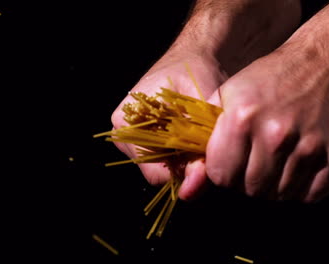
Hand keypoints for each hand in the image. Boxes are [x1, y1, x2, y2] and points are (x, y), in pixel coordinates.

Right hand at [111, 51, 226, 189]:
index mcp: (127, 121)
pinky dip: (179, 153)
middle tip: (205, 148)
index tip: (205, 163)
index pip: (154, 171)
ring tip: (198, 138)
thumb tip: (194, 185)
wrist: (192, 55)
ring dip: (182, 159)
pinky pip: (161, 157)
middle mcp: (123, 131)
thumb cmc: (196, 73)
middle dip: (183, 166)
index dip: (183, 173)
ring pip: (160, 166)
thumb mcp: (201, 107)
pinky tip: (191, 138)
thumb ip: (199, 146)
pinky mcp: (142, 135)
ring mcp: (131, 134)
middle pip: (156, 171)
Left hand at [203, 40, 328, 202]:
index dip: (222, 173)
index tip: (228, 165)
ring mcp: (309, 148)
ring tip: (274, 164)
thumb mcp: (230, 91)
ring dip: (273, 186)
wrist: (325, 64)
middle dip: (246, 182)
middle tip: (252, 165)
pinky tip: (295, 169)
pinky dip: (300, 189)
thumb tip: (197, 160)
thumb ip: (208, 126)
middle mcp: (275, 135)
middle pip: (249, 189)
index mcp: (242, 118)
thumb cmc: (272, 78)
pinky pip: (310, 195)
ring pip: (278, 195)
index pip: (220, 176)